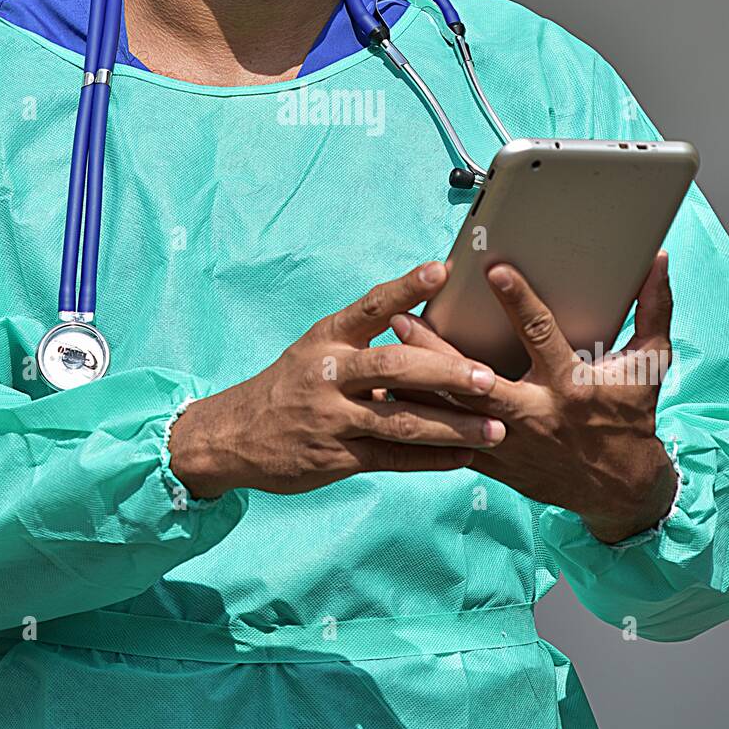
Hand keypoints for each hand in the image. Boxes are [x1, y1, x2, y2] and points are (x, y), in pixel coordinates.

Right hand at [168, 261, 508, 497]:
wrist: (232, 435)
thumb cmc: (289, 384)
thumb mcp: (316, 348)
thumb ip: (364, 337)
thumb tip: (426, 321)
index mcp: (328, 338)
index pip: (371, 306)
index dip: (407, 288)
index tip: (442, 270)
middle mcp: (330, 375)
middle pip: (394, 368)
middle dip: (445, 373)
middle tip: (487, 376)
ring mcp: (333, 419)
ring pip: (401, 421)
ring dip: (452, 426)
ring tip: (495, 427)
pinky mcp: (337, 458)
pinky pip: (393, 458)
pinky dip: (432, 458)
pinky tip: (466, 457)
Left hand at [389, 252, 678, 543]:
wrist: (619, 489)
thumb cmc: (630, 418)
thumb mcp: (649, 366)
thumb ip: (653, 311)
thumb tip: (658, 262)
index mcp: (571, 385)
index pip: (541, 335)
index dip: (518, 301)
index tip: (494, 270)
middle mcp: (536, 414)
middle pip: (476, 381)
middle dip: (437, 352)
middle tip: (403, 319)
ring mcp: (510, 442)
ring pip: (453, 414)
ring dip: (416, 385)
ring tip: (382, 355)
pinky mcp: (493, 462)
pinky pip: (447, 442)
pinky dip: (418, 421)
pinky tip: (387, 399)